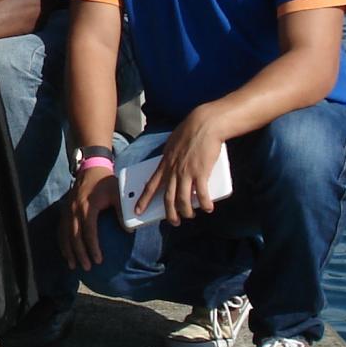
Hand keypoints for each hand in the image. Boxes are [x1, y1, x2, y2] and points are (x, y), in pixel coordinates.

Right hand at [61, 167, 118, 270]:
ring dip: (69, 251)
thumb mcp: (117, 193)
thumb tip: (128, 231)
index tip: (98, 260)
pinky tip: (66, 253)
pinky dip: (63, 243)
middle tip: (88, 267)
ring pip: (65, 234)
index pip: (89, 231)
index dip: (93, 247)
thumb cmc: (106, 182)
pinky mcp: (65, 210)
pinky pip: (61, 229)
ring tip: (74, 266)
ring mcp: (67, 210)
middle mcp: (74, 209)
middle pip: (75, 236)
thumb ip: (122, 211)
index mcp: (88, 206)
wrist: (90, 168)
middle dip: (80, 253)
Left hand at [138, 111, 226, 225]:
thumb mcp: (173, 145)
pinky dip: (204, 204)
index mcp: (165, 163)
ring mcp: (187, 172)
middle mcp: (173, 170)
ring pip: (182, 200)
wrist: (205, 124)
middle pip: (167, 197)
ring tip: (190, 216)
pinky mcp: (201, 173)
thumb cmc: (191, 132)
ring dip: (186, 211)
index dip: (144, 200)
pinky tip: (207, 208)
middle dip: (169, 213)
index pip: (151, 185)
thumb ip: (171, 158)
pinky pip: (202, 195)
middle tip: (173, 222)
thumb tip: (172, 167)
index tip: (138, 211)